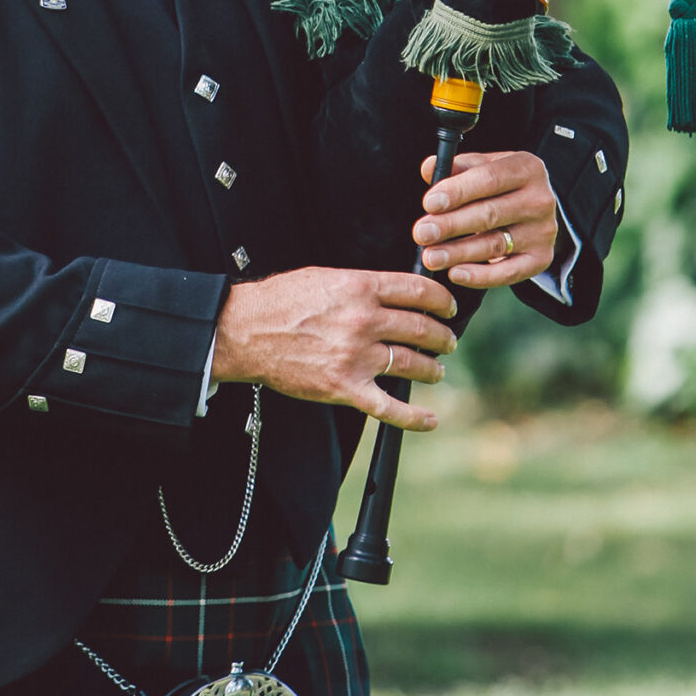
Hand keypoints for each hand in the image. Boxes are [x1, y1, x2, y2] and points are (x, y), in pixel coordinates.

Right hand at [211, 266, 457, 431]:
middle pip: (421, 328)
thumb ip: (363, 286)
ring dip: (431, 369)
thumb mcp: (327, 277)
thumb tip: (393, 292)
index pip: (418, 291)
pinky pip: (389, 407)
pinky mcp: (345, 388)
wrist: (247, 331)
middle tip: (447, 341)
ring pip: (411, 364)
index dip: (441, 300)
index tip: (448, 307)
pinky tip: (430, 419)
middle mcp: (364, 321)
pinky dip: (414, 417)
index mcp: (362, 287)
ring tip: (436, 370)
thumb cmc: (282, 300)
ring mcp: (356, 356)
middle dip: (441, 336)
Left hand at [414, 149, 559, 288]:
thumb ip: (456, 167)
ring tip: (431, 257)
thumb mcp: (483, 167)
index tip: (429, 203)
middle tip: (422, 233)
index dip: (458, 191)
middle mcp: (541, 199)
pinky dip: (480, 276)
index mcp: (527, 168)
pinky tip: (455, 273)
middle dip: (451, 225)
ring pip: (495, 245)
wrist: (535, 210)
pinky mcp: (541, 259)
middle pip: (490, 214)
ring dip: (458, 253)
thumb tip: (429, 169)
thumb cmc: (501, 185)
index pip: (489, 179)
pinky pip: (508, 273)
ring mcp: (543, 231)